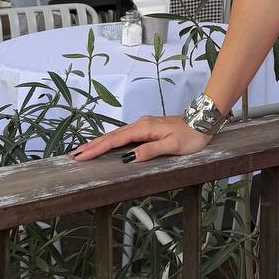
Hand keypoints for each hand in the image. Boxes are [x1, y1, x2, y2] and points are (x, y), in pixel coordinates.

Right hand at [69, 114, 211, 163]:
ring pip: (116, 135)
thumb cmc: (191, 135)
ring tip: (84, 151)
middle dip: (92, 145)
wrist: (203, 121)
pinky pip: (124, 135)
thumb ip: (150, 151)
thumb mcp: (173, 146)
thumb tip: (128, 157)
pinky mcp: (147, 128)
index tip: (81, 155)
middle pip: (112, 136)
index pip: (115, 140)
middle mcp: (141, 124)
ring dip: (99, 143)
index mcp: (144, 128)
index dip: (97, 149)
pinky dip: (111, 140)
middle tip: (74, 154)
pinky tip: (106, 145)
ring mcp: (143, 125)